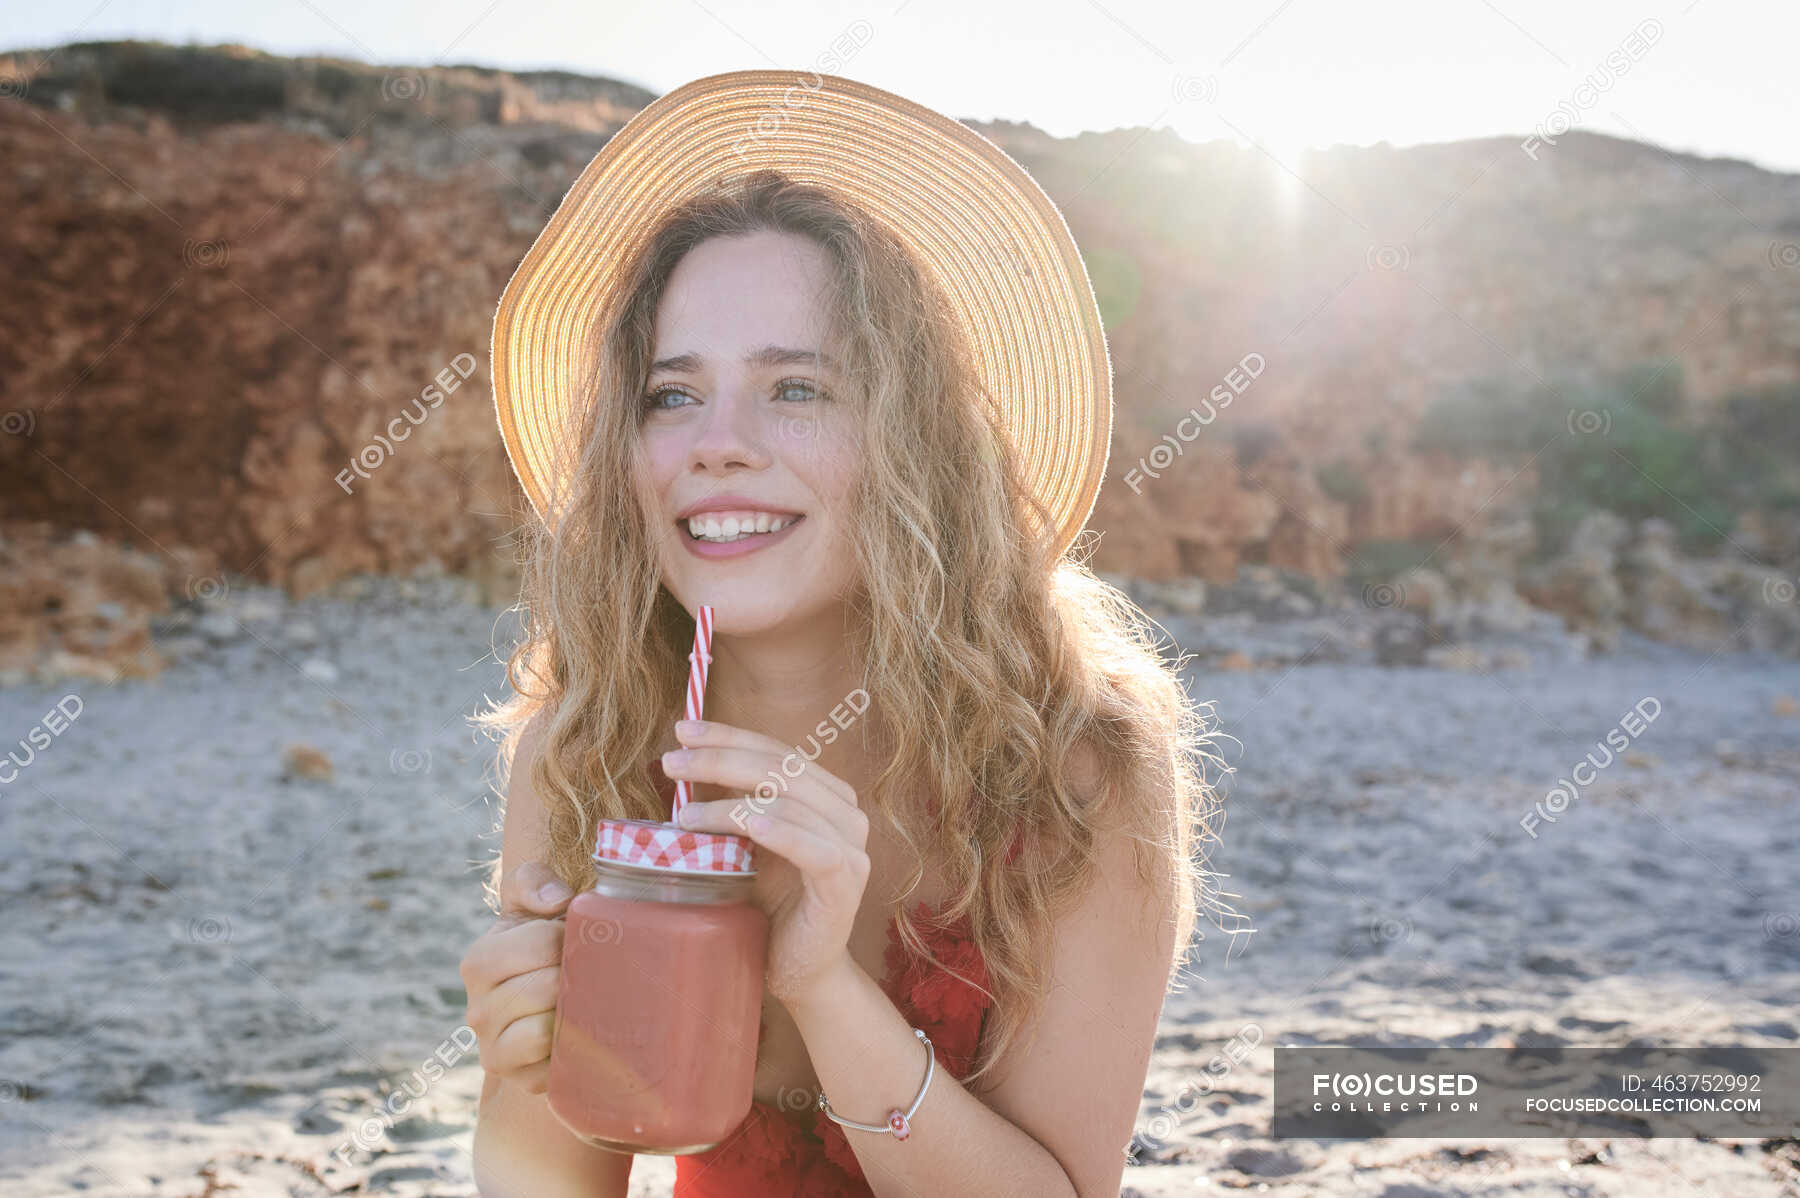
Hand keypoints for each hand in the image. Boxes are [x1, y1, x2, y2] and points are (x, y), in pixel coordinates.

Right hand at [459, 859, 572, 1094]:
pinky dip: (574, 1049)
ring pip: (545, 1029)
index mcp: (478, 962)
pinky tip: (582, 1030)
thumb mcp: (530, 904)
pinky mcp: (521, 1081)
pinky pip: (554, 1067)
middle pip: (547, 986)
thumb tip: (555, 901)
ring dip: (576, 1011)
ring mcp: (494, 1051)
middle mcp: (478, 1010)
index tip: (580, 937)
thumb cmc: (540, 942)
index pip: (542, 942)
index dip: (573, 935)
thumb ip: (532, 882)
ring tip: (587, 997)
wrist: (545, 1000)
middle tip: (593, 969)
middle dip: (579, 974)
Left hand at [661, 719, 870, 1005]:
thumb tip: (681, 762)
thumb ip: (732, 804)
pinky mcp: (845, 884)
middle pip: (782, 769)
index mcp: (825, 795)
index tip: (682, 730)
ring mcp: (851, 848)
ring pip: (791, 803)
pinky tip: (749, 826)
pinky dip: (781, 832)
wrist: (799, 970)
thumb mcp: (745, 844)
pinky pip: (815, 849)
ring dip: (732, 803)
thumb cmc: (768, 904)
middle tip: (672, 763)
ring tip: (684, 813)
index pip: (776, 751)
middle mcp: (846, 813)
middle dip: (721, 759)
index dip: (729, 736)